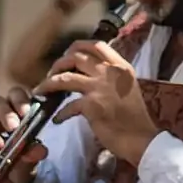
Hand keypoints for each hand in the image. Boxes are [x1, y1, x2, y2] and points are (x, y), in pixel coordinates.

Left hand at [43, 40, 157, 164]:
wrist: (140, 137)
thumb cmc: (134, 115)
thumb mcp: (126, 86)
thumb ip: (111, 76)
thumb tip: (88, 72)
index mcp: (120, 66)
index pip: (96, 45)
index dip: (77, 47)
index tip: (68, 54)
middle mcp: (109, 72)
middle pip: (76, 57)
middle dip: (58, 64)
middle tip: (52, 73)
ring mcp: (99, 87)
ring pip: (65, 77)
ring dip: (49, 83)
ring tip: (42, 90)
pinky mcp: (91, 105)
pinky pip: (67, 106)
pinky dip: (60, 114)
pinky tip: (57, 119)